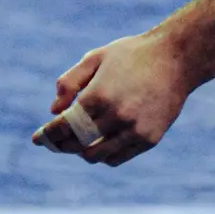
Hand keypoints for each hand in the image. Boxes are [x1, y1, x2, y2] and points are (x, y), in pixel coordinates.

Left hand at [33, 33, 195, 166]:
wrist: (177, 58)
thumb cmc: (131, 55)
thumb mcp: (96, 57)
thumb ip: (70, 82)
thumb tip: (53, 111)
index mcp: (98, 94)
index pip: (64, 126)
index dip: (48, 135)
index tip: (38, 139)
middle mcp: (116, 115)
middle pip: (76, 143)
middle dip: (60, 145)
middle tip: (53, 143)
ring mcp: (134, 130)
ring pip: (96, 155)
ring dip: (82, 152)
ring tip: (77, 144)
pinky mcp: (149, 139)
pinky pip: (116, 158)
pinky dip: (103, 156)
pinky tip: (99, 145)